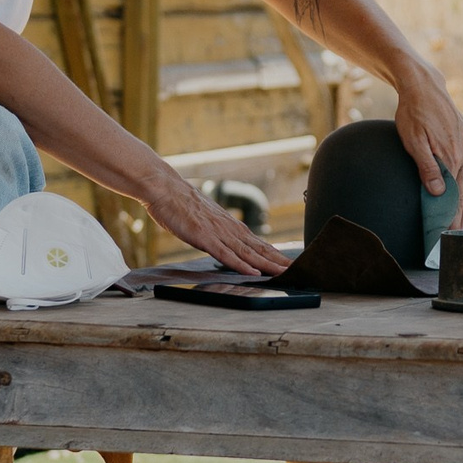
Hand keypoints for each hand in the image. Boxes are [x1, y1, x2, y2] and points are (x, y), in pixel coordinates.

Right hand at [145, 175, 291, 275]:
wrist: (165, 188)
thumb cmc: (181, 203)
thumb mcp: (204, 219)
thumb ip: (217, 231)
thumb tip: (224, 241)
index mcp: (230, 226)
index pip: (258, 243)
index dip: (275, 255)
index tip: (289, 264)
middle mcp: (229, 229)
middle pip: (259, 248)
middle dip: (278, 261)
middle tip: (298, 270)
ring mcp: (218, 234)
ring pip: (247, 253)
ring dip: (267, 265)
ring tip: (284, 273)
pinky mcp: (204, 238)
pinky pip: (225, 255)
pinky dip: (241, 265)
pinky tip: (253, 273)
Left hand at [395, 68, 462, 228]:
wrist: (425, 90)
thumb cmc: (413, 115)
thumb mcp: (413, 142)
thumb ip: (426, 168)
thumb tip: (438, 193)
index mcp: (451, 157)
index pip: (453, 196)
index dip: (450, 216)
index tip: (446, 233)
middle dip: (459, 217)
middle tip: (453, 236)